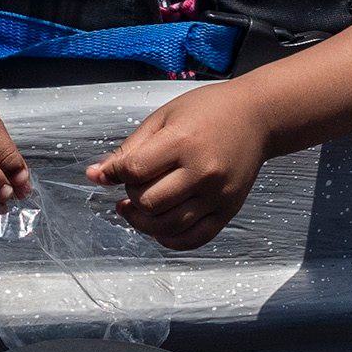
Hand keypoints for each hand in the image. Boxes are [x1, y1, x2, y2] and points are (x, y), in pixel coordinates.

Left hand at [86, 85, 271, 247]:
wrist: (257, 117)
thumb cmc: (207, 111)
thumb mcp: (164, 118)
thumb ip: (129, 149)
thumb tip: (94, 176)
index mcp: (183, 142)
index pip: (135, 171)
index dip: (115, 174)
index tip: (115, 171)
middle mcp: (202, 172)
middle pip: (149, 202)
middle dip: (132, 197)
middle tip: (135, 185)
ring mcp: (218, 195)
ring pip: (167, 226)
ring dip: (143, 222)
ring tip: (138, 208)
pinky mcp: (229, 210)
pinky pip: (194, 239)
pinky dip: (170, 240)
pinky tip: (159, 228)